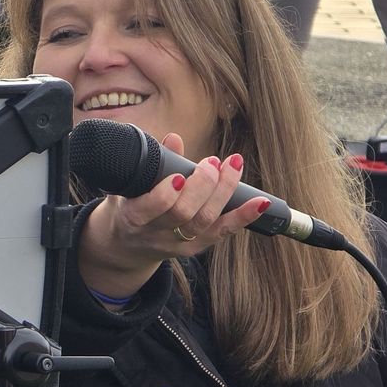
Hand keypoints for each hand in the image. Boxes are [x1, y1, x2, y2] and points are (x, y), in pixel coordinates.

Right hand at [77, 133, 269, 300]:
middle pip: (183, 214)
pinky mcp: (196, 247)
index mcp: (133, 217)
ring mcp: (177, 243)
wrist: (125, 245)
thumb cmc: (128, 205)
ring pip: (205, 221)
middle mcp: (155, 234)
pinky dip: (244, 216)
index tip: (179, 176)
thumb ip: (152, 165)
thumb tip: (174, 139)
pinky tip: (261, 203)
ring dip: (223, 191)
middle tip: (211, 163)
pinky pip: (223, 232)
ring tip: (232, 165)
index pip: (149, 209)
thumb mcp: (129, 186)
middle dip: (202, 187)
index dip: (165, 195)